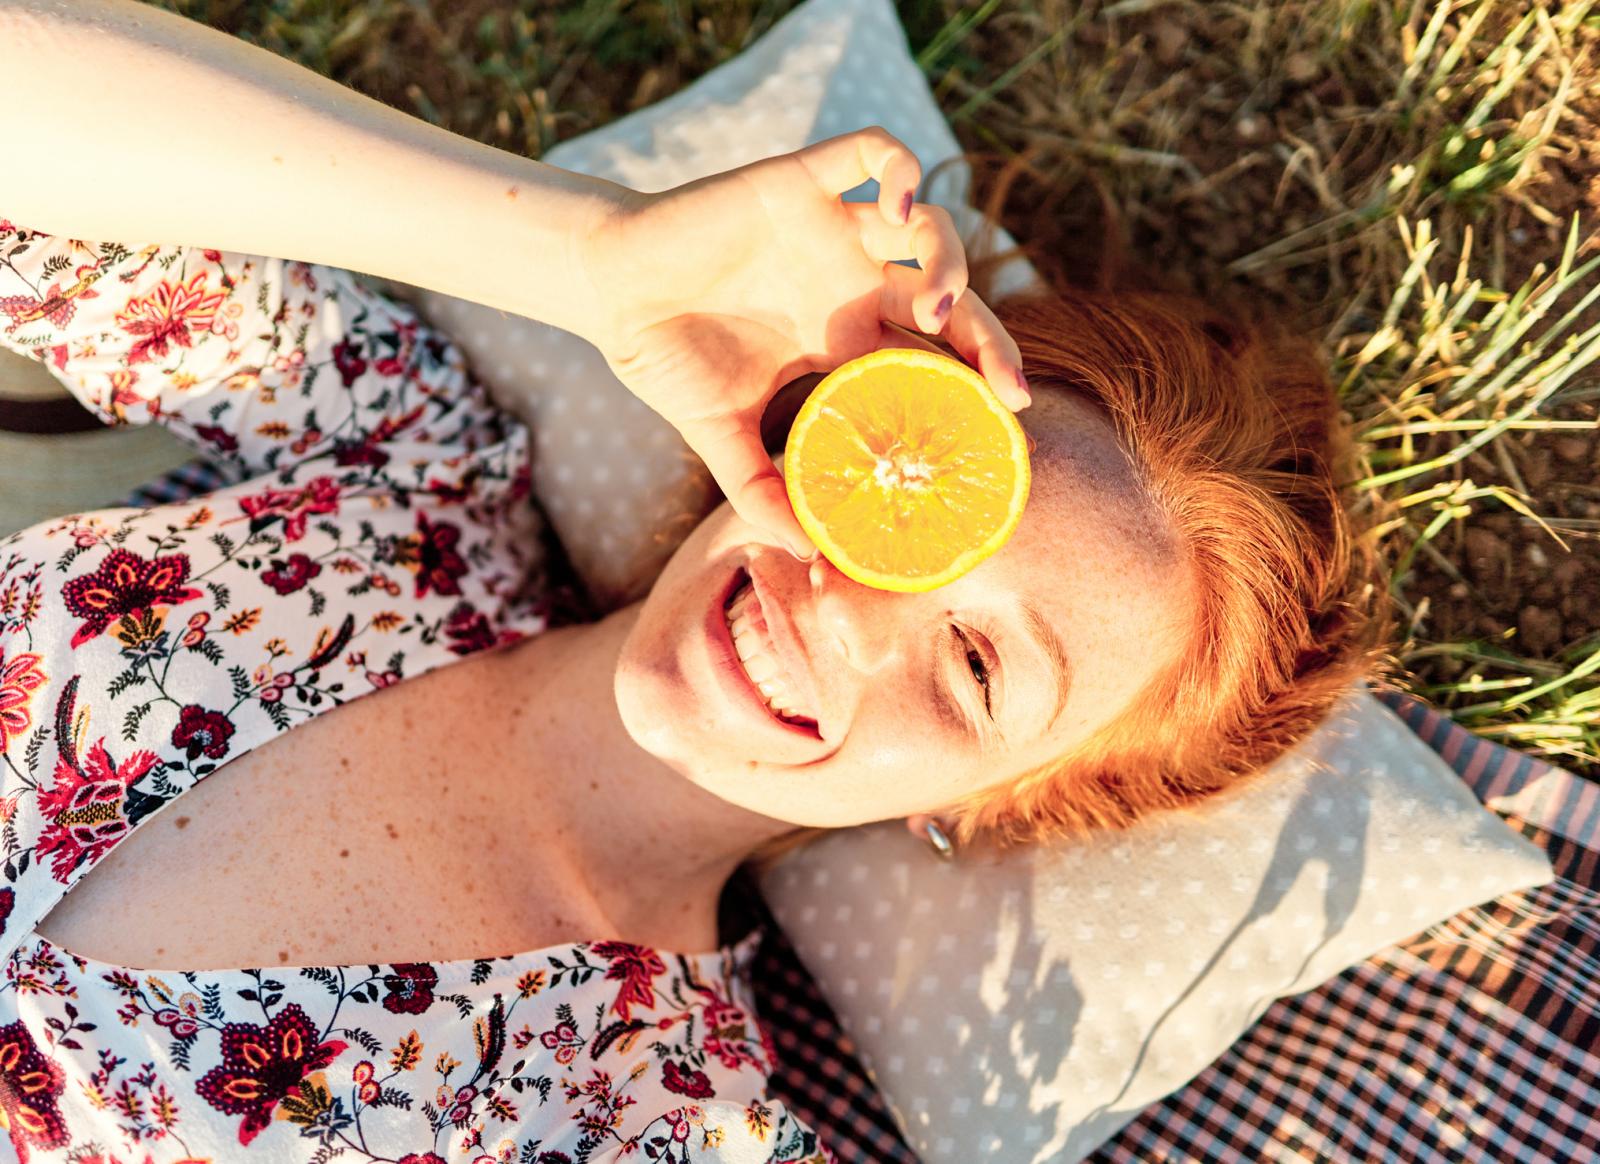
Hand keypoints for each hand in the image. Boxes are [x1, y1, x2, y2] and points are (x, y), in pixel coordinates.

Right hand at [578, 127, 1028, 558]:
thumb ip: (760, 493)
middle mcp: (851, 282)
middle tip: (1006, 387)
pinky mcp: (802, 181)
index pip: (935, 355)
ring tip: (936, 308)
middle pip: (950, 296)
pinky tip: (899, 206)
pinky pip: (873, 151)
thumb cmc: (665, 360)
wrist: (608, 293)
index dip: (979, 381)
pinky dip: (901, 168)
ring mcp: (832, 229)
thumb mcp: (718, 438)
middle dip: (990, 337)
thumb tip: (810, 557)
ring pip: (927, 225)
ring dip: (950, 262)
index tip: (1007, 423)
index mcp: (844, 338)